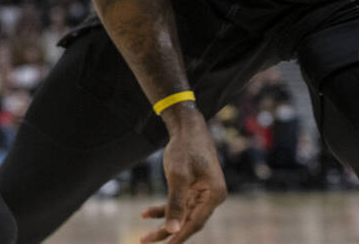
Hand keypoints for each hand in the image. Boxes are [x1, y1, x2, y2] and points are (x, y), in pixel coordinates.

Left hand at [139, 106, 226, 242]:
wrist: (187, 127)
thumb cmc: (186, 148)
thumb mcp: (178, 176)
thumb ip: (175, 204)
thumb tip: (172, 230)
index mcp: (214, 196)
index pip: (195, 223)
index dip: (179, 237)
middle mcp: (211, 197)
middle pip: (188, 222)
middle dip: (167, 233)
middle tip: (145, 241)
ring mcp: (202, 193)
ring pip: (181, 215)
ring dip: (163, 223)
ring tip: (144, 236)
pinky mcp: (192, 188)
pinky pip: (178, 204)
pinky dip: (163, 209)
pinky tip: (146, 214)